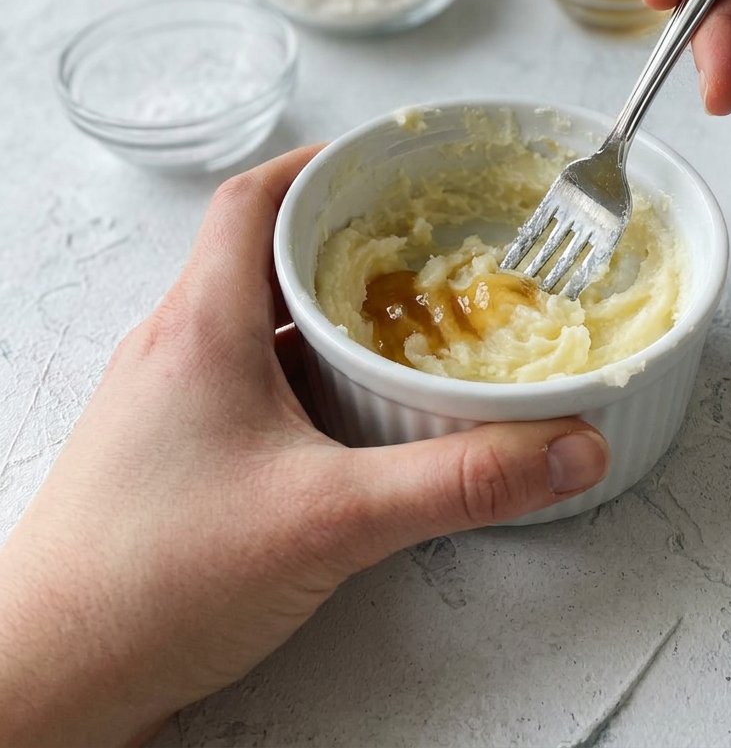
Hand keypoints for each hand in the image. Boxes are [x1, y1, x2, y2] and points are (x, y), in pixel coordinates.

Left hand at [0, 147, 607, 747]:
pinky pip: (244, 381)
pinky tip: (343, 417)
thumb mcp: (330, 519)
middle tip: (414, 247)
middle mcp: (176, 347)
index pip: (252, 200)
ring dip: (320, 315)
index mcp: (202, 325)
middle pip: (259, 255)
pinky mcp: (170, 452)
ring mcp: (166, 400)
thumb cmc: (156, 580)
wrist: (48, 678)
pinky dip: (299, 377)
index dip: (317, 165)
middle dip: (339, 243)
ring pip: (253, 323)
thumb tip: (570, 448)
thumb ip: (458, 482)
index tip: (380, 161)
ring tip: (395, 325)